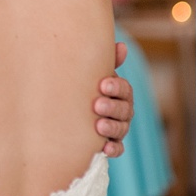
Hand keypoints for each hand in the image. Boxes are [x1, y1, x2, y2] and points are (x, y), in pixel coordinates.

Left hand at [95, 41, 132, 157]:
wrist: (70, 118)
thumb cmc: (85, 90)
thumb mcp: (93, 76)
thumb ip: (107, 63)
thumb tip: (122, 46)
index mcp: (120, 93)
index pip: (125, 89)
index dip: (116, 87)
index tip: (102, 84)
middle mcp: (123, 111)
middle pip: (124, 110)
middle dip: (112, 107)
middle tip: (96, 105)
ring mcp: (119, 129)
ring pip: (121, 129)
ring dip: (111, 127)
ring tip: (98, 126)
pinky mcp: (112, 146)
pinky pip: (118, 149)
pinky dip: (113, 149)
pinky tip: (104, 148)